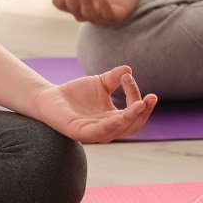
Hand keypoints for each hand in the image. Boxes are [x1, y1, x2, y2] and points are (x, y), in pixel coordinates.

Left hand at [30, 65, 157, 142]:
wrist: (51, 97)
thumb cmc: (77, 93)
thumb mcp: (100, 83)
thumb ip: (114, 78)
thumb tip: (129, 69)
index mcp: (114, 118)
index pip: (133, 111)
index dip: (136, 95)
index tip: (128, 77)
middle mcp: (108, 128)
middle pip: (132, 125)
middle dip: (143, 112)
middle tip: (151, 98)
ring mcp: (95, 132)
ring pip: (119, 130)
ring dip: (131, 118)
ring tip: (140, 105)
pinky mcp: (80, 132)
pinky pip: (98, 133)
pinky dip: (110, 126)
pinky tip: (118, 117)